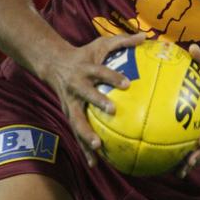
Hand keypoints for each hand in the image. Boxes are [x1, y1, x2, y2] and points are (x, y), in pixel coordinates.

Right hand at [46, 31, 146, 166]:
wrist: (53, 64)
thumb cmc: (84, 55)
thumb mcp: (101, 44)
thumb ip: (123, 41)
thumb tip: (146, 36)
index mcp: (85, 70)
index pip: (99, 72)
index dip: (112, 76)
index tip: (126, 83)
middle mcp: (76, 86)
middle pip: (85, 95)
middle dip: (97, 102)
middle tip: (112, 111)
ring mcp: (70, 102)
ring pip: (77, 119)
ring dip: (86, 133)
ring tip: (98, 147)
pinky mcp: (68, 114)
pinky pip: (78, 133)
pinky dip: (85, 149)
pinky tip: (95, 164)